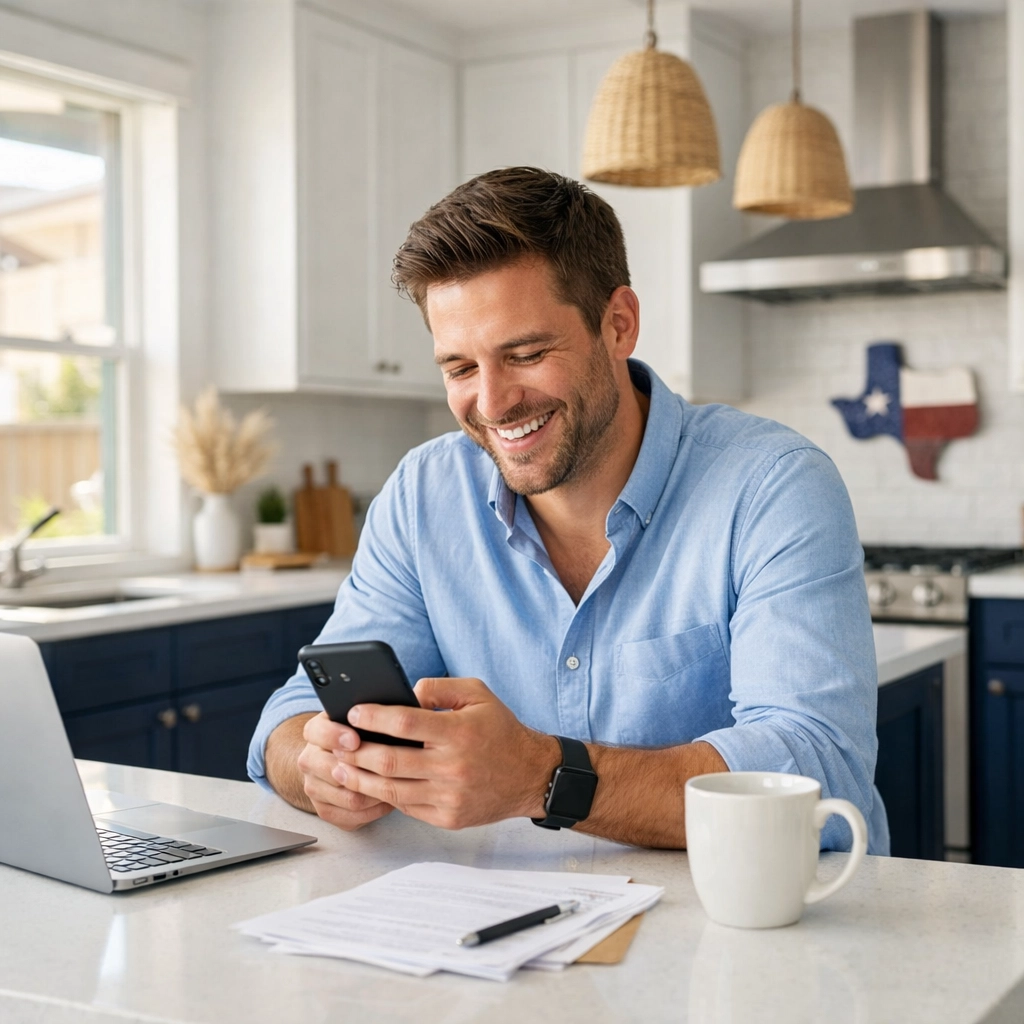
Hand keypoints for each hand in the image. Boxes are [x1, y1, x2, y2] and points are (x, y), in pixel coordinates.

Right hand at [296, 712, 393, 830]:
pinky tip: (389, 800)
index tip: (355, 740)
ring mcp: (314, 787)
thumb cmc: (359, 733)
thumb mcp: (361, 717)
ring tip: (399, 785)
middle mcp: (310, 760)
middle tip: (389, 769)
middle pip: (332, 770)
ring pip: (348, 797)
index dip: (334, 736)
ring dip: (376, 793)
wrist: (337, 757)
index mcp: (316, 731)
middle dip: (363, 771)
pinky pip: (350, 817)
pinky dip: (373, 811)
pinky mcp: (324, 810)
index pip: (317, 732)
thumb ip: (371, 712)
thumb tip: (394, 710)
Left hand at [332, 678, 558, 829]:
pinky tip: (370, 784)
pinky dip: (385, 795)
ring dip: (360, 779)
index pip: (404, 722)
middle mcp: (452, 767)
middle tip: (336, 744)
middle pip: (389, 761)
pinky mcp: (448, 818)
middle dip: (355, 752)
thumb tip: (406, 693)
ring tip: (340, 769)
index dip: (373, 717)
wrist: (531, 776)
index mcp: (458, 732)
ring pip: (391, 790)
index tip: (353, 712)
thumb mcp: (478, 694)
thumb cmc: (500, 731)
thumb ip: (440, 688)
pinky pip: (407, 807)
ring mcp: (449, 797)